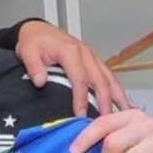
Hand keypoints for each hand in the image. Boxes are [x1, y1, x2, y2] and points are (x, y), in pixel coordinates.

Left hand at [14, 20, 129, 115]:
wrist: (38, 30)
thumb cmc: (34, 41)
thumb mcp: (27, 51)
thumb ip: (34, 66)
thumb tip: (40, 82)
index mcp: (70, 51)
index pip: (80, 78)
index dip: (81, 98)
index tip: (80, 114)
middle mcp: (86, 53)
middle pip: (100, 80)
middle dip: (104, 102)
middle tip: (106, 122)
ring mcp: (93, 57)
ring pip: (110, 78)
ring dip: (118, 97)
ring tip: (124, 115)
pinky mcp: (95, 61)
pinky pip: (109, 77)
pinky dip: (117, 91)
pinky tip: (123, 104)